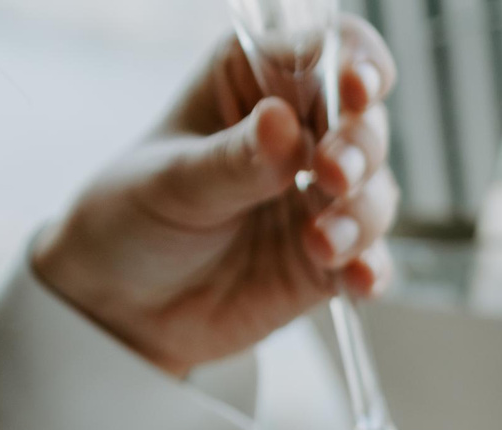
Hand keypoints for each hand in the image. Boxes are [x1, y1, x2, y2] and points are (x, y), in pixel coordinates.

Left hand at [31, 21, 400, 379]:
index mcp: (256, 83)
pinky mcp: (333, 256)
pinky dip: (370, 268)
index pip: (327, 52)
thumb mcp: (174, 181)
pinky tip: (358, 281)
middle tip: (333, 177)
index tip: (355, 91)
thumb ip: (234, 159)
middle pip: (364, 123)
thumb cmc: (135, 216)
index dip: (355, 63)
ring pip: (376, 192)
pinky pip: (371, 258)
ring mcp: (319, 198)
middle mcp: (300, 134)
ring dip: (362, 215)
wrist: (125, 304)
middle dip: (360, 149)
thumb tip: (283, 122)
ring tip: (322, 244)